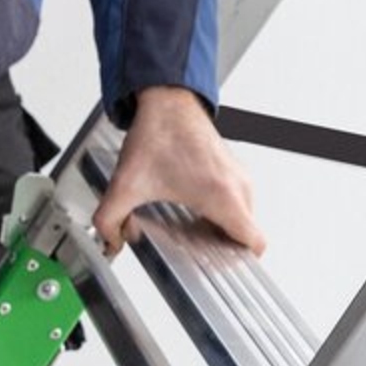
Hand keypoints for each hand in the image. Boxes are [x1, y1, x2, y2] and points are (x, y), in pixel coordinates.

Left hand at [92, 85, 266, 259]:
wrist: (167, 100)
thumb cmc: (158, 133)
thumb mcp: (125, 185)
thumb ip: (109, 221)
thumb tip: (110, 242)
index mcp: (222, 195)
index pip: (256, 242)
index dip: (241, 262)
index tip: (222, 266)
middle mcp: (238, 185)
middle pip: (246, 234)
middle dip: (223, 246)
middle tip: (197, 249)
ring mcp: (239, 175)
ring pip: (242, 217)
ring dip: (222, 228)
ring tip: (194, 229)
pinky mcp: (234, 168)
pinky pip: (238, 201)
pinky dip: (222, 211)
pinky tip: (195, 210)